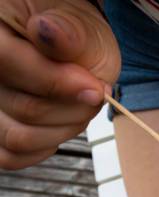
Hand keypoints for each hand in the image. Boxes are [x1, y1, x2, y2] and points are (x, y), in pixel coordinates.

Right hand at [0, 0, 120, 169]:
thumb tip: (50, 33)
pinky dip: (45, 147)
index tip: (94, 89)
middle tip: (95, 93)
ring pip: (18, 138)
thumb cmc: (74, 34)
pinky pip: (12, 156)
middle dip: (75, 108)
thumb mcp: (80, 23)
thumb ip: (68, 31)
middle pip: (25, 109)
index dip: (56, 82)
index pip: (8, 62)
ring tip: (80, 106)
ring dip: (65, 129)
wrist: (74, 49)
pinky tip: (60, 124)